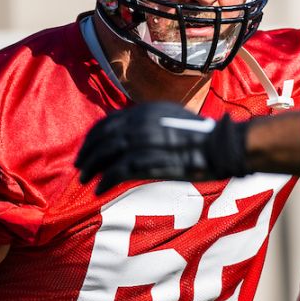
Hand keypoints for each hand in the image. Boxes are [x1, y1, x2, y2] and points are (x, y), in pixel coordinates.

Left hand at [75, 102, 249, 192]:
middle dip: (87, 153)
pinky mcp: (147, 161)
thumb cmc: (202, 137)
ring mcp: (141, 141)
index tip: (86, 150)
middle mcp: (138, 122)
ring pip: (104, 154)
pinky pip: (116, 172)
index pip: (107, 122)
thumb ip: (150, 124)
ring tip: (84, 180)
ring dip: (91, 168)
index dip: (92, 138)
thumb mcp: (172, 119)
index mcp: (144, 111)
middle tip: (80, 167)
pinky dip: (104, 181)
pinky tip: (99, 190)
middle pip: (101, 138)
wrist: (220, 147)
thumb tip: (133, 136)